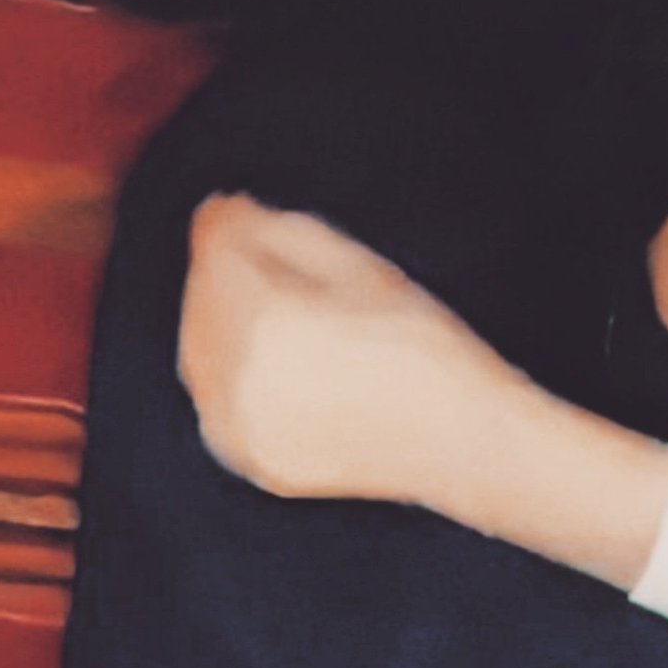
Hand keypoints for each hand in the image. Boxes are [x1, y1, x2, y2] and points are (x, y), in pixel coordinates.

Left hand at [179, 193, 508, 503]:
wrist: (465, 439)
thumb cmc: (427, 349)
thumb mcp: (364, 270)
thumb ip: (286, 234)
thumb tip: (225, 216)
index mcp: (267, 319)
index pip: (218, 251)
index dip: (229, 223)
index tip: (238, 209)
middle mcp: (239, 375)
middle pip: (203, 299)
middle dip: (227, 274)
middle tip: (273, 266)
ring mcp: (241, 425)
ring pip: (202, 351)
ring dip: (226, 323)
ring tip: (285, 319)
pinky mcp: (253, 458)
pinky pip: (220, 401)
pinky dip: (236, 376)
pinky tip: (283, 368)